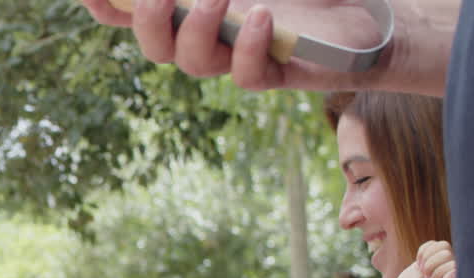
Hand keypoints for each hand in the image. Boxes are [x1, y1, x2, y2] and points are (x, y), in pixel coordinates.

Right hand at [79, 0, 439, 93]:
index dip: (107, 5)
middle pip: (153, 44)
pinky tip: (261, 16)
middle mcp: (205, 35)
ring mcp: (235, 56)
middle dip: (147, 19)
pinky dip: (247, 48)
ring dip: (196, 30)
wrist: (367, 14)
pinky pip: (246, 75)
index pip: (132, 11)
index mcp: (191, 7)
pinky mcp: (272, 73)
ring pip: (193, 63)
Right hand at [390, 239, 455, 277]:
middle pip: (446, 252)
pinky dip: (421, 252)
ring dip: (426, 257)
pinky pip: (430, 244)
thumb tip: (456, 271)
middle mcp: (451, 268)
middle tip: (425, 277)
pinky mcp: (430, 255)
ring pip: (439, 245)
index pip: (452, 263)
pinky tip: (419, 263)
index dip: (438, 272)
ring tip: (423, 270)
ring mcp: (441, 260)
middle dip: (431, 264)